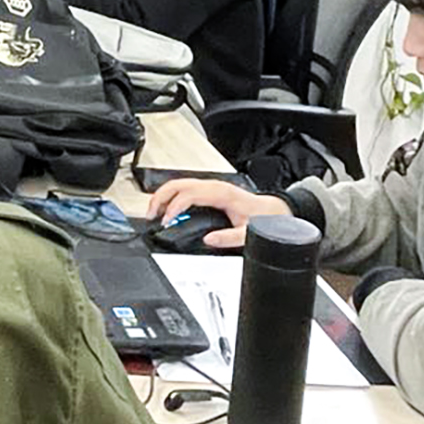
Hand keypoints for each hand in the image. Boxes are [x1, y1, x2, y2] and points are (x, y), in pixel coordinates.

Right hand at [146, 179, 291, 249]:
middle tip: (151, 216)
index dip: (174, 207)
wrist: (272, 210)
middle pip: (177, 184)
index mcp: (221, 193)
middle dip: (159, 198)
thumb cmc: (261, 217)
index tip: (166, 221)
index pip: (189, 194)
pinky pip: (183, 189)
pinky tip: (165, 208)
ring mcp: (209, 186)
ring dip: (162, 196)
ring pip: (178, 184)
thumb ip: (229, 238)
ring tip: (153, 213)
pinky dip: (170, 197)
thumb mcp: (248, 232)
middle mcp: (213, 186)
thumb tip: (208, 240)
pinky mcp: (207, 190)